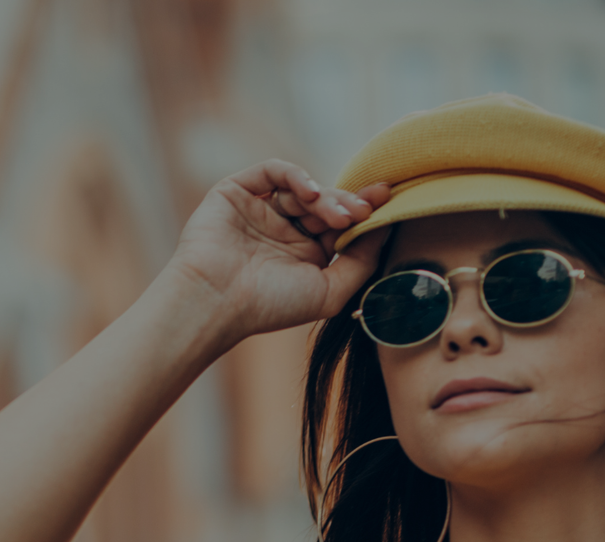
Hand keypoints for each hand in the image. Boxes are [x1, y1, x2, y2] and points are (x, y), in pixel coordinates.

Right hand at [163, 159, 391, 343]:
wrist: (216, 301)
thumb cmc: (269, 306)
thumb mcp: (330, 291)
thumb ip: (361, 261)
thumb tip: (386, 227)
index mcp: (303, 255)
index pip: (339, 225)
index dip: (362, 211)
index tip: (388, 200)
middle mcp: (282, 231)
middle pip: (325, 204)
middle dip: (348, 204)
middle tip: (365, 210)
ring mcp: (260, 210)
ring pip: (302, 189)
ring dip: (325, 197)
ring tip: (337, 215)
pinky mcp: (237, 192)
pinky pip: (272, 171)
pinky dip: (295, 176)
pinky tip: (310, 192)